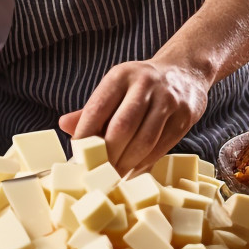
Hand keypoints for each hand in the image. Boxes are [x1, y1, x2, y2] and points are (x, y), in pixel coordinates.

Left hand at [59, 58, 207, 176]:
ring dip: (126, 164)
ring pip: (144, 140)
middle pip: (122, 127)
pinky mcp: (184, 117)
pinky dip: (144, 164)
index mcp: (121, 75)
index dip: (85, 135)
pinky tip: (133, 171)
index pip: (98, 108)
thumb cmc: (141, 85)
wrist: (184, 72)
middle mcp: (145, 84)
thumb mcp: (115, 87)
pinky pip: (161, 147)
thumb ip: (92, 109)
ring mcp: (168, 100)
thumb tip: (64, 125)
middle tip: (97, 173)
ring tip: (114, 177)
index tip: (77, 155)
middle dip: (107, 155)